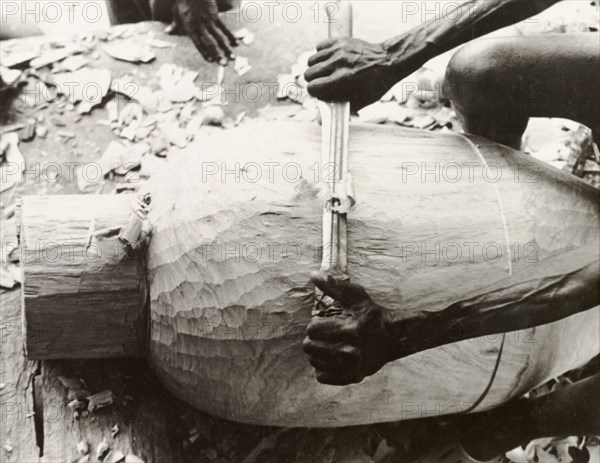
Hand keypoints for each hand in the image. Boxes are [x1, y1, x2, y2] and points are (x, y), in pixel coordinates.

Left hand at [170, 0, 237, 63]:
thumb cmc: (183, 0)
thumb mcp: (176, 12)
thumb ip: (174, 24)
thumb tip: (168, 32)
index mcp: (190, 28)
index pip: (198, 44)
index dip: (205, 53)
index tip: (211, 61)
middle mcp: (200, 27)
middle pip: (210, 44)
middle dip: (218, 55)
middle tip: (224, 64)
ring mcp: (209, 21)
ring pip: (219, 38)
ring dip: (226, 49)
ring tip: (232, 58)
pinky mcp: (215, 16)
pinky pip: (224, 28)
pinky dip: (230, 36)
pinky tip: (235, 43)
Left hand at [303, 272, 395, 384]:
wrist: (392, 338)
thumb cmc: (371, 314)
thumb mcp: (356, 296)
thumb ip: (334, 286)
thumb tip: (313, 274)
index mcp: (351, 329)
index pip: (312, 328)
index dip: (316, 323)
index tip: (325, 322)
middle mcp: (351, 351)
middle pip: (309, 346)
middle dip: (313, 338)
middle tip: (325, 334)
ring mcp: (351, 367)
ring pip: (313, 361)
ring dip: (317, 352)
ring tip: (329, 344)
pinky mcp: (351, 378)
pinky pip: (321, 376)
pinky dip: (323, 367)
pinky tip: (333, 358)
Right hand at [305, 34, 431, 110]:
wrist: (389, 61)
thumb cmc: (374, 85)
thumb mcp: (359, 102)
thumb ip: (337, 110)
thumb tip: (318, 122)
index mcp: (342, 80)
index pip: (312, 87)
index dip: (315, 92)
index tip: (320, 93)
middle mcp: (338, 64)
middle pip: (308, 73)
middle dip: (313, 80)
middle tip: (322, 82)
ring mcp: (339, 51)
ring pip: (311, 60)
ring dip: (315, 67)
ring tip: (325, 71)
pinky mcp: (340, 41)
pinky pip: (319, 47)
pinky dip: (321, 54)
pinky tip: (329, 60)